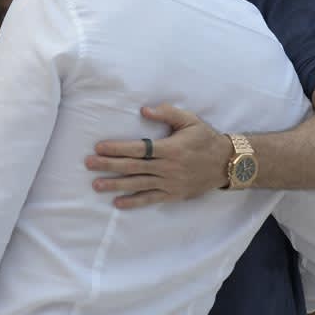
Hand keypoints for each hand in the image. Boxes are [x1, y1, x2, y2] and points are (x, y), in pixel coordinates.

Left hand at [85, 103, 232, 209]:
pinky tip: (118, 203)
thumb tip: (144, 110)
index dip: (117, 148)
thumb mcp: (190, 120)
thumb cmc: (205, 138)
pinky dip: (134, 202)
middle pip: (133, 167)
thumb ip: (167, 113)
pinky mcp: (173, 195)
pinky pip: (150, 199)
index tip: (99, 147)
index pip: (138, 148)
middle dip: (109, 165)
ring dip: (115, 185)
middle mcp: (168, 167)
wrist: (226, 163)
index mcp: (170, 148)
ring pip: (138, 184)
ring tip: (96, 185)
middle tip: (88, 164)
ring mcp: (170, 183)